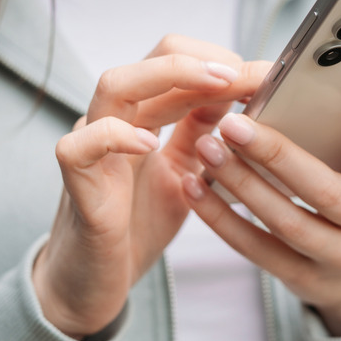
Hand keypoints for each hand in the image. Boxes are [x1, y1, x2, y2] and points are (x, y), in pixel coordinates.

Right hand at [32, 35, 270, 338]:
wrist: (96, 281)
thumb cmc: (139, 224)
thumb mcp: (186, 171)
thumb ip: (202, 132)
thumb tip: (240, 94)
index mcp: (144, 114)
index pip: (178, 60)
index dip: (220, 59)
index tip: (264, 75)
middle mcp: (117, 119)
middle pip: (152, 59)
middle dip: (207, 60)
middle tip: (248, 75)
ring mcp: (92, 146)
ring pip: (115, 85)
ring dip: (171, 77)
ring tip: (218, 86)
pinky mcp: (76, 183)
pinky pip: (81, 146)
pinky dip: (115, 136)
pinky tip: (150, 144)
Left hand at [182, 48, 340, 335]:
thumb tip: (313, 72)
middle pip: (324, 189)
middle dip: (276, 155)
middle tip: (232, 122)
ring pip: (285, 222)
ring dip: (241, 184)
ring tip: (207, 147)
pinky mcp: (305, 279)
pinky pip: (256, 249)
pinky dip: (222, 217)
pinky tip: (195, 186)